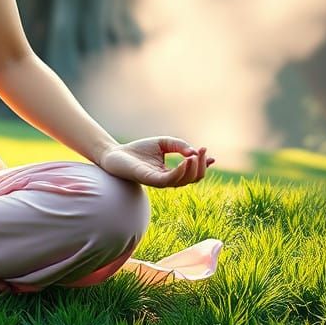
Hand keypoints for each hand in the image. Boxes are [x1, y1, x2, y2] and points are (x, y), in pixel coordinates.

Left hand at [98, 136, 214, 188]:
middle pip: (193, 178)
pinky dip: (180, 171)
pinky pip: (170, 180)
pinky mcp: (151, 180)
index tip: (210, 155)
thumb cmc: (138, 150)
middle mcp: (168, 180)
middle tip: (202, 151)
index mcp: (172, 172)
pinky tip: (186, 161)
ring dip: (193, 169)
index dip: (204, 165)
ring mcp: (160, 181)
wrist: (115, 153)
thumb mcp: (163, 143)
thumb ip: (179, 145)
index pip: (193, 173)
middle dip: (201, 165)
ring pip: (184, 181)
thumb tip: (194, 153)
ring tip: (195, 156)